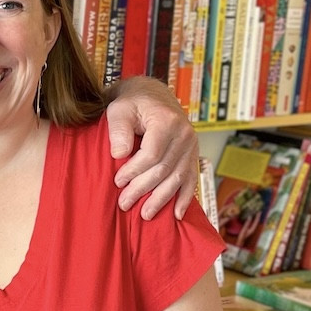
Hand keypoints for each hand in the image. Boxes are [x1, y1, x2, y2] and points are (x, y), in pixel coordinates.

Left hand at [105, 76, 198, 220]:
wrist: (152, 96)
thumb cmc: (132, 103)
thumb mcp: (119, 109)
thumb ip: (118, 130)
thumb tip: (120, 155)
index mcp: (167, 121)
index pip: (152, 154)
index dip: (134, 171)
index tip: (117, 182)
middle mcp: (184, 134)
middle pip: (164, 169)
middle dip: (143, 189)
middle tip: (124, 204)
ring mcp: (192, 145)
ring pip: (178, 178)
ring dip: (161, 199)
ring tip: (145, 214)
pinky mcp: (192, 154)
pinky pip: (191, 179)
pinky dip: (185, 198)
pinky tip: (177, 214)